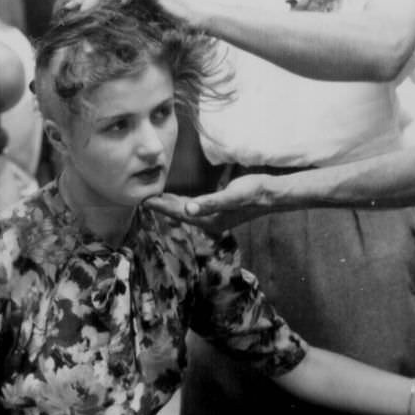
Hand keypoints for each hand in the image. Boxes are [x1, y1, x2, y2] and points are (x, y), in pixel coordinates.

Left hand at [147, 173, 278, 232]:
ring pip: (186, 210)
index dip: (161, 207)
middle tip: (142, 198)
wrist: (272, 194)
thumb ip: (210, 203)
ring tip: (155, 198)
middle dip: (162, 206)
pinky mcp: (219, 208)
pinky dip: (183, 201)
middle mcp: (210, 221)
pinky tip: (178, 198)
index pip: (180, 213)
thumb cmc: (254, 193)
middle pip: (180, 213)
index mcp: (210, 220)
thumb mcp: (232, 196)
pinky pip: (195, 206)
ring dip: (171, 204)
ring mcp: (214, 216)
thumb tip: (189, 208)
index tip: (144, 201)